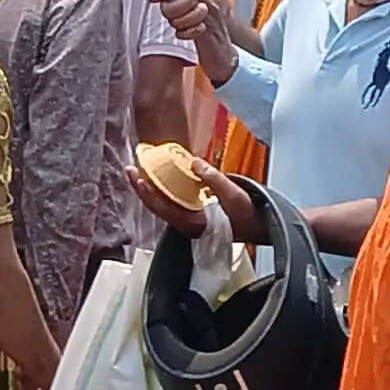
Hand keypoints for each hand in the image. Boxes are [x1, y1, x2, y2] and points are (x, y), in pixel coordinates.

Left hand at [128, 153, 264, 242]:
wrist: (258, 226)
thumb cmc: (247, 214)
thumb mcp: (234, 195)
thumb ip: (214, 178)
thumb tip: (194, 163)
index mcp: (193, 223)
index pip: (163, 208)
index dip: (148, 192)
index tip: (138, 176)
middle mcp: (186, 224)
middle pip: (157, 207)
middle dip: (142, 188)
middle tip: (131, 168)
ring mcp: (188, 220)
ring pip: (162, 205)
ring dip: (151, 188)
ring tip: (141, 170)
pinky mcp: (192, 214)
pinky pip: (171, 202)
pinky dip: (163, 189)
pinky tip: (161, 176)